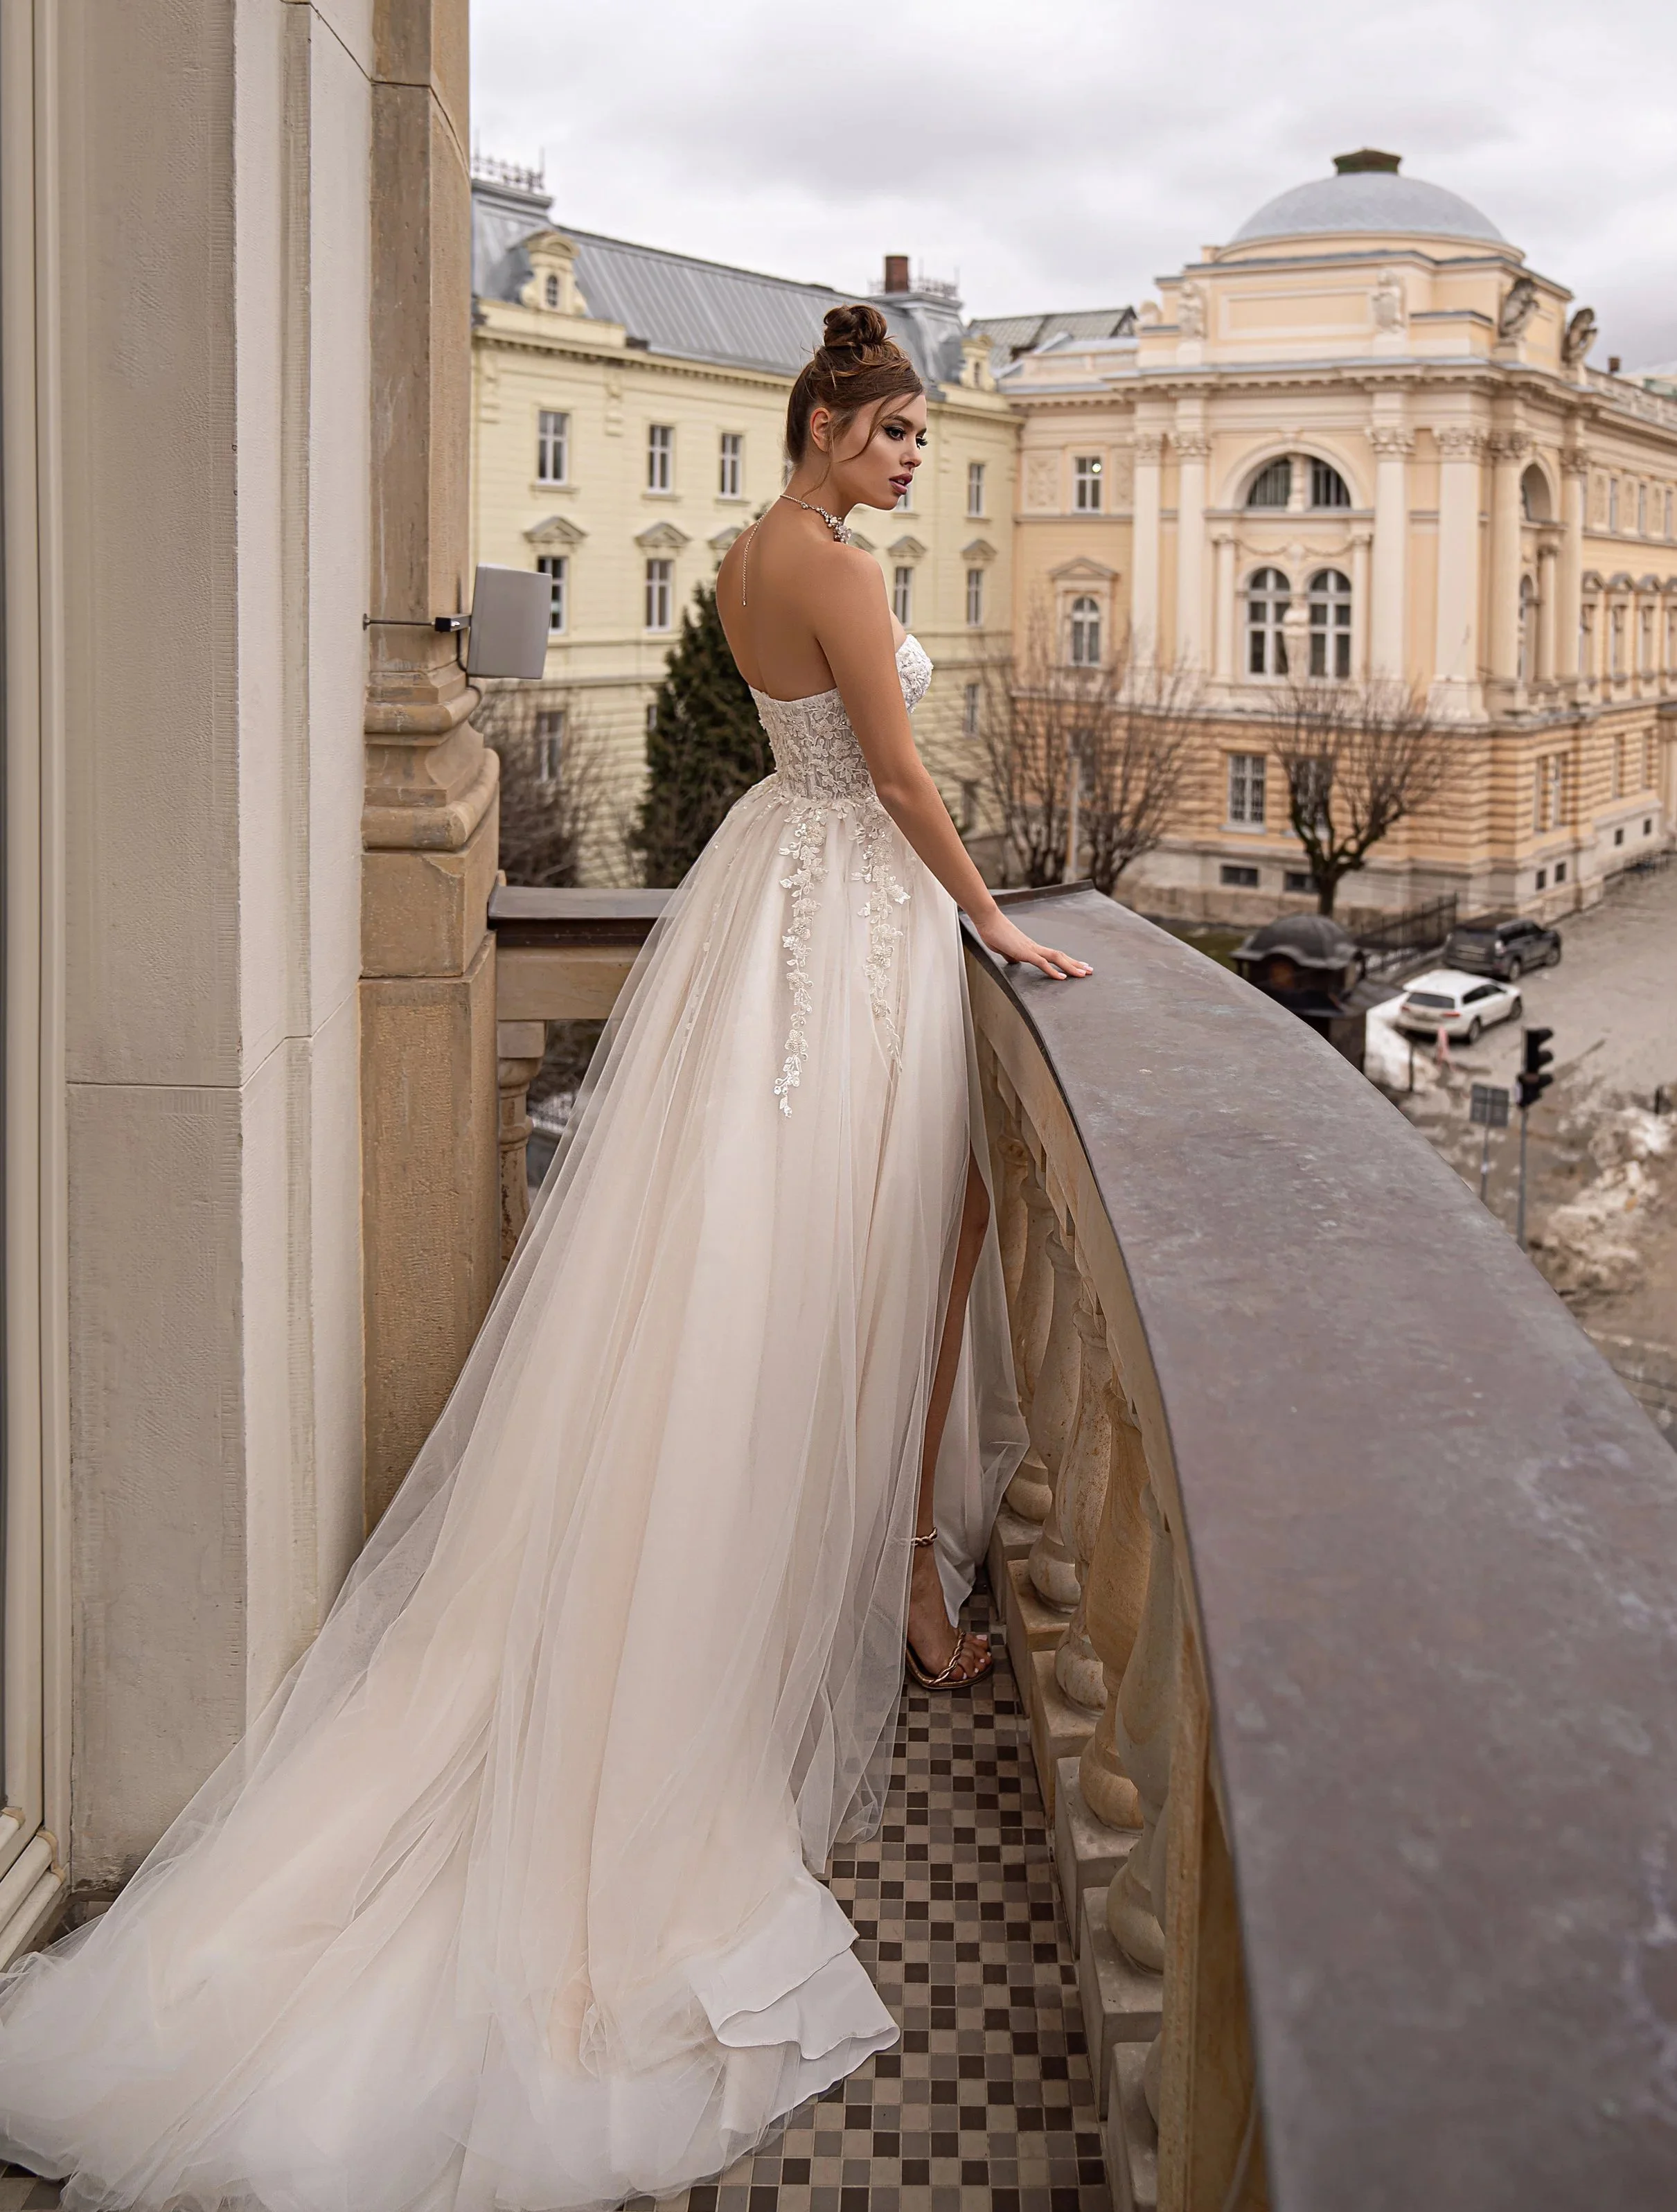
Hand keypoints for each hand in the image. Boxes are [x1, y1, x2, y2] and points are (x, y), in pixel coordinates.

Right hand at [976, 911, 1092, 980]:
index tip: (1078, 967)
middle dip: (1076, 964)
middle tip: (1089, 971)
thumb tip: (1014, 961)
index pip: (1053, 956)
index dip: (1067, 962)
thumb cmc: (994, 933)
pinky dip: (1053, 971)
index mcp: (1031, 948)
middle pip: (1061, 956)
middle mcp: (1035, 947)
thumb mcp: (1004, 949)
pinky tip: (1062, 978)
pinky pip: (1042, 963)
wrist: (988, 921)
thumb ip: (1011, 955)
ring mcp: (1031, 949)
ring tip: (1083, 974)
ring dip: (1071, 966)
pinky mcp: (1024, 952)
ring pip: (1056, 958)